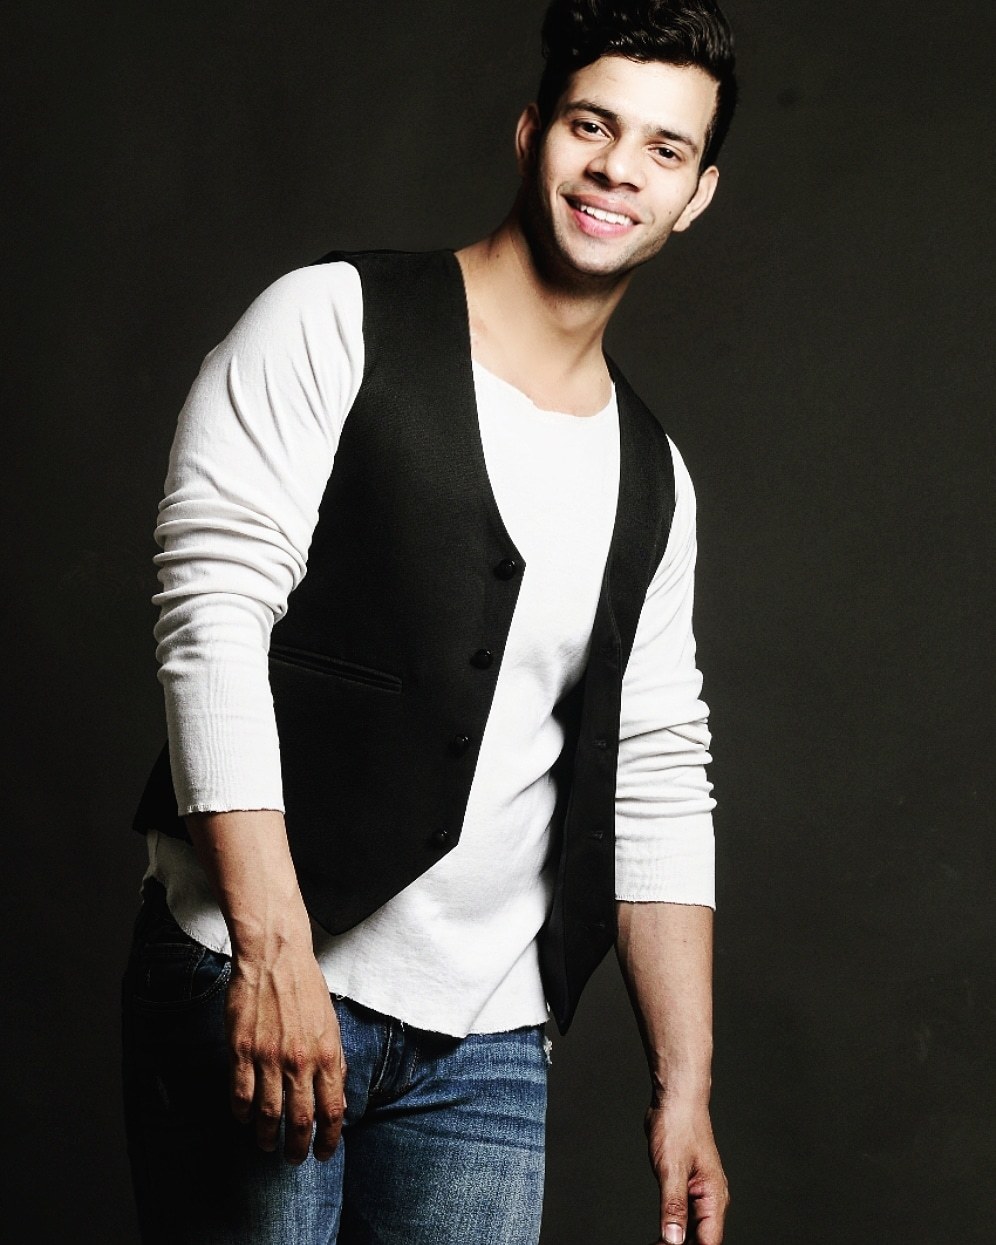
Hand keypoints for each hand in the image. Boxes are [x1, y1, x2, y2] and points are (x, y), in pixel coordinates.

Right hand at [226, 940, 346, 1164]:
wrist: (275, 956)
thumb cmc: (306, 986)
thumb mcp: (331, 1022)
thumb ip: (334, 1060)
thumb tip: (337, 1094)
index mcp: (326, 1054)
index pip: (332, 1111)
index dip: (328, 1139)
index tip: (323, 1153)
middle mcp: (299, 1061)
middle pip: (300, 1121)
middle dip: (298, 1148)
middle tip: (294, 1158)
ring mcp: (268, 1058)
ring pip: (267, 1114)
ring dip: (267, 1137)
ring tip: (267, 1144)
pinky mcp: (242, 1051)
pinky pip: (240, 1095)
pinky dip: (242, 1114)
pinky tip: (244, 1119)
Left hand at [645, 1097, 728, 1243]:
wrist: (675, 1099)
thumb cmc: (678, 1125)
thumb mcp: (672, 1169)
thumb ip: (674, 1206)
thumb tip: (673, 1239)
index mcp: (714, 1197)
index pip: (708, 1242)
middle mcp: (710, 1199)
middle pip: (699, 1240)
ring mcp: (697, 1194)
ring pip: (690, 1230)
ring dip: (674, 1241)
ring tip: (655, 1244)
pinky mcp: (685, 1187)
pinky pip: (681, 1216)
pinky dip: (670, 1227)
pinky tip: (657, 1236)